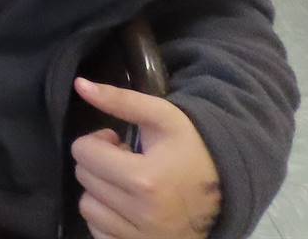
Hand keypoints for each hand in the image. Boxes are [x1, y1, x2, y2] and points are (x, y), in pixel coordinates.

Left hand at [71, 78, 221, 238]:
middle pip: (84, 177)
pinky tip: (125, 204)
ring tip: (126, 182)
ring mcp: (142, 237)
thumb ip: (120, 100)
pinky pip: (98, 232)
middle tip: (125, 160)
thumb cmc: (193, 149)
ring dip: (99, 190)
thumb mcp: (162, 117)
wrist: (228, 189)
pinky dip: (105, 217)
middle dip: (98, 162)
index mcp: (145, 180)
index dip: (97, 140)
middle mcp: (142, 214)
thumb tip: (79, 85)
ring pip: (87, 206)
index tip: (118, 142)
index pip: (84, 152)